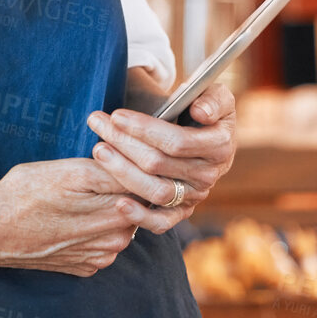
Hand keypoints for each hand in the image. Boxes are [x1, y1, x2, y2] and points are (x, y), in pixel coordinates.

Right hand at [0, 159, 184, 276]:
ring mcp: (100, 257)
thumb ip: (114, 172)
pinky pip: (104, 242)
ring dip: (113, 207)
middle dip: (130, 188)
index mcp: (116, 213)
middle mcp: (114, 241)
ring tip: (83, 193)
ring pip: (122, 224)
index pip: (152, 188)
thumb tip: (147, 169)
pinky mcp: (85, 266)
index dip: (147, 168)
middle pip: (140, 207)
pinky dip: (97, 227)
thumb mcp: (68, 171)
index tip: (139, 155)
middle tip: (103, 171)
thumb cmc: (23, 195)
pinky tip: (74, 214)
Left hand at [85, 84, 237, 224]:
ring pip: (156, 191)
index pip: (177, 142)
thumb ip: (213, 99)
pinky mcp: (182, 211)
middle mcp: (209, 175)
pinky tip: (119, 203)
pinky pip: (161, 223)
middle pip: (158, 164)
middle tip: (97, 124)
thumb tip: (201, 112)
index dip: (145, 129)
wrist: (206, 135)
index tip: (117, 115)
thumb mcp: (215, 95)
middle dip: (123, 142)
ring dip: (122, 172)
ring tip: (99, 150)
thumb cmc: (204, 109)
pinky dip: (140, 217)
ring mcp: (195, 196)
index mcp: (219, 146)